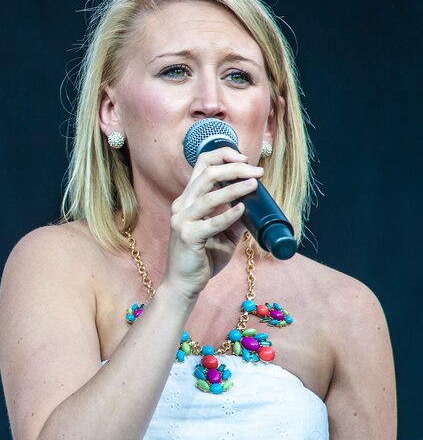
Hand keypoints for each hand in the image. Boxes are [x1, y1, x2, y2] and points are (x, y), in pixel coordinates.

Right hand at [163, 147, 263, 298]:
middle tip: (257, 171)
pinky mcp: (188, 237)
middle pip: (207, 175)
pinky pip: (211, 223)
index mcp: (188, 199)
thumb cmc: (202, 258)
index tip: (244, 159)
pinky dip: (228, 215)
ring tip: (253, 184)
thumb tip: (256, 206)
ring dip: (234, 188)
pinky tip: (242, 210)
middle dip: (234, 168)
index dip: (222, 155)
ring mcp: (182, 220)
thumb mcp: (223, 234)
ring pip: (209, 196)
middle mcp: (182, 205)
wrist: (183, 284)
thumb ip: (235, 219)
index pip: (201, 165)